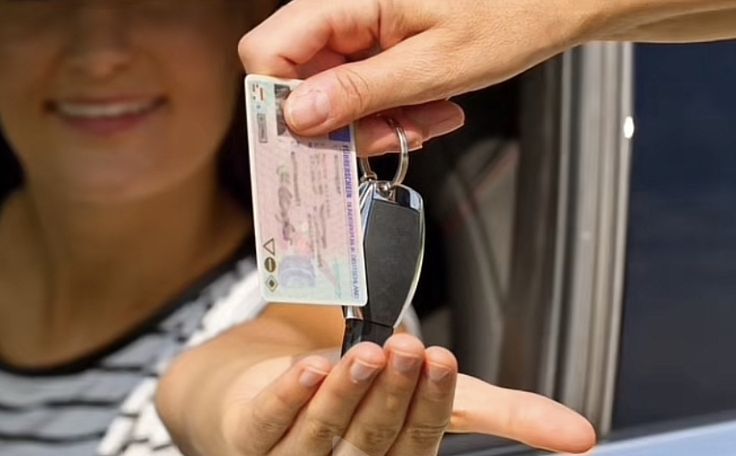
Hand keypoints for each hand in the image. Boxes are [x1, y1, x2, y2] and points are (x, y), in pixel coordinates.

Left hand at [218, 334, 594, 454]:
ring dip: (347, 394)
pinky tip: (308, 368)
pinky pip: (270, 421)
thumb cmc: (368, 394)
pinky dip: (289, 396)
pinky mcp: (251, 436)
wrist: (285, 383)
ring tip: (369, 352)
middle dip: (393, 396)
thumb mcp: (439, 398)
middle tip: (410, 350)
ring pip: (323, 435)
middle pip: (373, 442)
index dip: (431, 405)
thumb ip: (504, 413)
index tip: (443, 362)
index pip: (418, 444)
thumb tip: (583, 437)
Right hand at [239, 0, 598, 154]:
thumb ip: (360, 92)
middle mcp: (341, 10)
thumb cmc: (508, 15)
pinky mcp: (373, 45)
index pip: (267, 52)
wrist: (548, 2)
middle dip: (342, 121)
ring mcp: (356, 29)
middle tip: (391, 135)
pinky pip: (359, 89)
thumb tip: (297, 117)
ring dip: (374, 120)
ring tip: (423, 119)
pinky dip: (388, 109)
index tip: (320, 139)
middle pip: (297, 81)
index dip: (283, 103)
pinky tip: (425, 108)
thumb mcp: (433, 66)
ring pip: (330, 93)